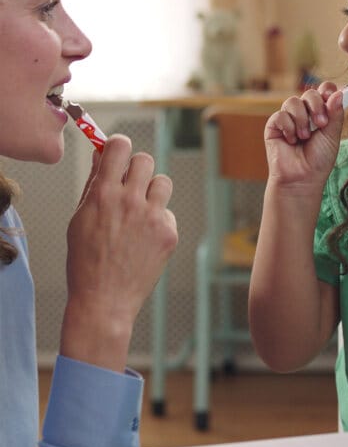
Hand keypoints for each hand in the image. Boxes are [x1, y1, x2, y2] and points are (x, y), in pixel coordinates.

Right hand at [60, 134, 177, 371]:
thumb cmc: (85, 261)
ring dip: (152, 192)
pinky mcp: (168, 233)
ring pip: (163, 182)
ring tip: (139, 212)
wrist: (104, 300)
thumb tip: (100, 156)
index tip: (117, 154)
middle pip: (145, 160)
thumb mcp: (80, 219)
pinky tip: (143, 239)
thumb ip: (93, 184)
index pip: (120, 146)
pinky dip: (157, 220)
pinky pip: (167, 212)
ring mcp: (152, 217)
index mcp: (103, 194)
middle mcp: (130, 201)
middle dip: (136, 169)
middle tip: (129, 185)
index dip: (119, 146)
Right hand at [264, 83, 343, 190]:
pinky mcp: (274, 126)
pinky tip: (291, 141)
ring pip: (292, 101)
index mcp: (320, 113)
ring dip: (301, 120)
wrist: (302, 178)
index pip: (323, 91)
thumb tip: (338, 93)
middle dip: (316, 106)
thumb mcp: (332, 135)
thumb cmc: (318, 160)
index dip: (326, 91)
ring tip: (304, 137)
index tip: (331, 98)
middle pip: (309, 93)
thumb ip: (335, 113)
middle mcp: (304, 113)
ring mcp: (288, 118)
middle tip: (320, 124)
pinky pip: (281, 115)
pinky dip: (288, 128)